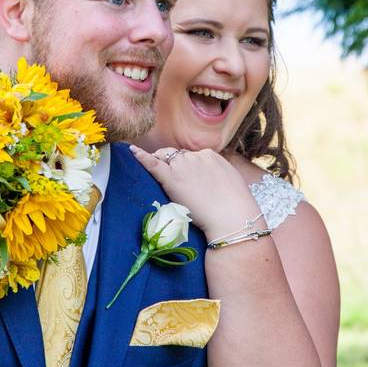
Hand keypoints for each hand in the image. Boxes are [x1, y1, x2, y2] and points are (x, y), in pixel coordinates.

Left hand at [129, 145, 261, 239]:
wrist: (231, 215)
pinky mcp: (171, 178)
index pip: (192, 156)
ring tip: (163, 179)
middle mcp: (195, 156)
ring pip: (165, 158)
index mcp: (210, 155)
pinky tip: (132, 151)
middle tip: (175, 181)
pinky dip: (141, 157)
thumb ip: (218, 174)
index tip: (187, 178)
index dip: (187, 167)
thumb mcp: (231, 180)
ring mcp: (182, 165)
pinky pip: (152, 164)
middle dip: (173, 164)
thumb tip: (213, 178)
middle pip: (177, 155)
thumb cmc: (235, 204)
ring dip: (162, 165)